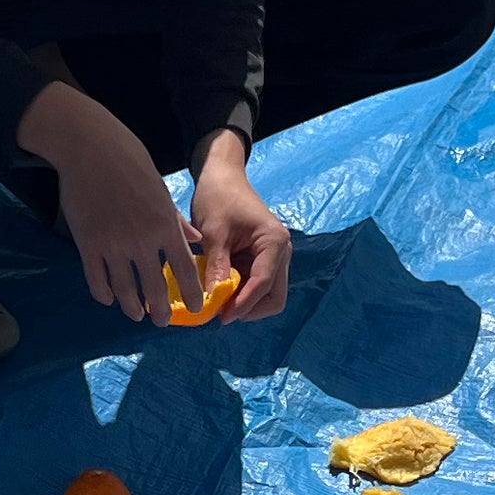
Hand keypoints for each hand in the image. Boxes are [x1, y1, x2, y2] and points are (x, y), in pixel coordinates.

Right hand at [20, 80, 199, 323]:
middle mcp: (142, 241)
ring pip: (125, 291)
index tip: (194, 309)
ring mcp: (113, 246)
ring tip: (137, 315)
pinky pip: (97, 281)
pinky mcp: (88, 245)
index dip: (191, 295)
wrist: (91, 149)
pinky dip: (105, 295)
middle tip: (162, 321)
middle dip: (160, 311)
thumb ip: (176, 220)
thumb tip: (196, 240)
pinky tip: (110, 298)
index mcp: (165, 226)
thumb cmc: (130, 163)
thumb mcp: (161, 190)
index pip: (184, 271)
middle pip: (154, 289)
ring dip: (133, 308)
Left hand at [187, 138, 290, 321]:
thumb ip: (217, 267)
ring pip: (267, 295)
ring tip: (218, 302)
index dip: (243, 304)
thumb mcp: (214, 233)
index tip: (221, 317)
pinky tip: (220, 291)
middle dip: (249, 309)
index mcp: (275, 242)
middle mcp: (281, 252)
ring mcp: (274, 257)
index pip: (264, 283)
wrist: (222, 177)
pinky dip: (241, 294)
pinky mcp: (262, 260)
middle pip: (274, 297)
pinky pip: (256, 286)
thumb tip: (213, 300)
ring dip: (245, 303)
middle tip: (220, 313)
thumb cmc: (219, 198)